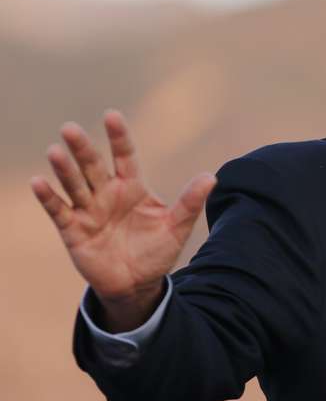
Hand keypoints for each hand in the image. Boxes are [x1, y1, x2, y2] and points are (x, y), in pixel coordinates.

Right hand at [30, 110, 215, 327]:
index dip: (118, 137)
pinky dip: (48, 197)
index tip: (112, 115)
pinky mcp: (74, 230)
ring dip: (64, 169)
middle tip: (70, 128)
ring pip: (74, 184)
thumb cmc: (157, 251)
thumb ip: (190, 203)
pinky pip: (59, 210)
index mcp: (132, 187)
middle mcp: (107, 193)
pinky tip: (39, 182)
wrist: (138, 284)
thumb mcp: (176, 228)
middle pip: (93, 165)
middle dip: (82, 148)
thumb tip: (211, 177)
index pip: (124, 156)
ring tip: (55, 150)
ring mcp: (89, 210)